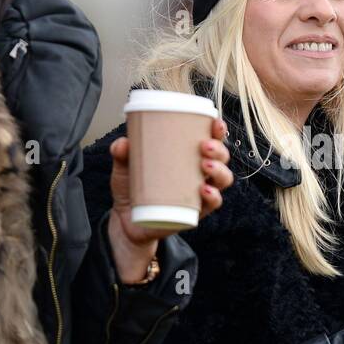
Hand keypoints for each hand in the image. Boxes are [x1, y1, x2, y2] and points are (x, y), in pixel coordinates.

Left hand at [107, 116, 232, 283]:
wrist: (126, 220)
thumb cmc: (131, 187)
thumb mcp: (124, 167)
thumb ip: (121, 153)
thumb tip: (122, 143)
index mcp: (187, 156)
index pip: (210, 139)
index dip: (218, 130)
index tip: (216, 123)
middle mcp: (198, 173)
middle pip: (221, 158)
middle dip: (219, 150)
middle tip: (204, 146)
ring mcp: (199, 193)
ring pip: (222, 179)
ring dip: (220, 171)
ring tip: (205, 166)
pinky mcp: (195, 212)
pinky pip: (212, 204)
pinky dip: (213, 196)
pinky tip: (204, 190)